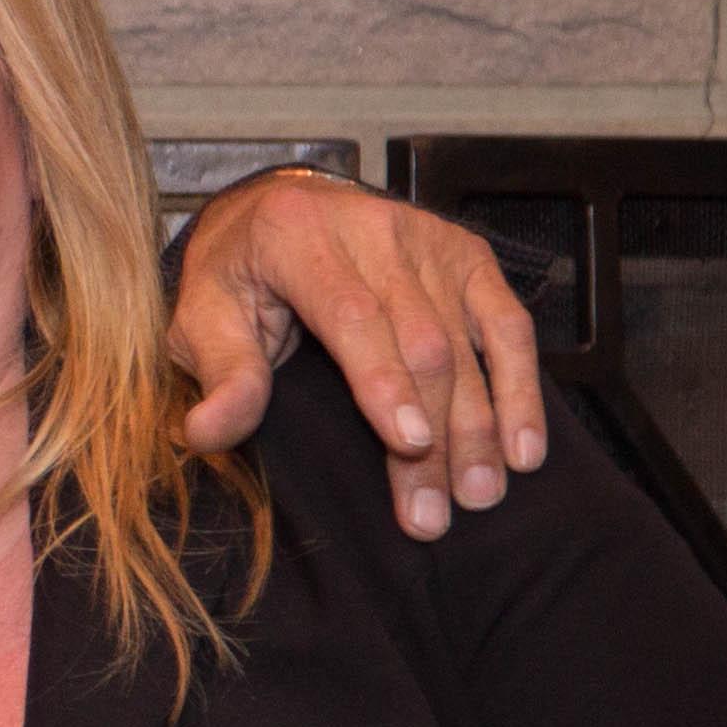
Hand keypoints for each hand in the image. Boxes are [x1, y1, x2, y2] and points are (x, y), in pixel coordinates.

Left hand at [167, 168, 547, 541]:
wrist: (275, 214)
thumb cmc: (237, 279)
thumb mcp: (202, 319)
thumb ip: (219, 374)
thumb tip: (207, 434)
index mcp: (298, 238)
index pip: (352, 315)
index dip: (383, 381)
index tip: (408, 443)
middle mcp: (372, 228)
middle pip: (419, 340)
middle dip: (434, 433)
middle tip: (436, 512)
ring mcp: (428, 239)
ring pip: (467, 341)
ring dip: (480, 425)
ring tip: (480, 495)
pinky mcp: (466, 255)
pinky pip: (506, 324)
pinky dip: (520, 386)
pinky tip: (524, 447)